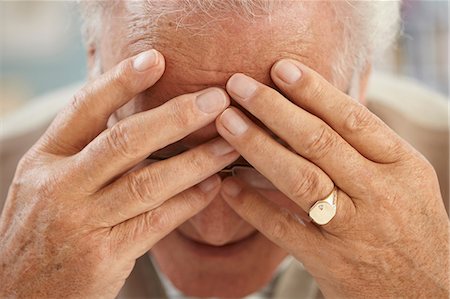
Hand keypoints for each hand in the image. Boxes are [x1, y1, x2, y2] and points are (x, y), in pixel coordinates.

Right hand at [0, 50, 237, 297]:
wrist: (21, 296)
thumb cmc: (41, 235)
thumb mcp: (46, 186)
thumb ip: (83, 156)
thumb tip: (137, 122)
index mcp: (44, 161)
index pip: (84, 110)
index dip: (121, 82)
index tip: (157, 60)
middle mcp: (59, 186)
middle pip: (123, 140)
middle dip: (175, 117)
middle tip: (216, 99)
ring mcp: (81, 222)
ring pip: (147, 182)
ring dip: (195, 161)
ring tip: (229, 144)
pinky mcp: (103, 256)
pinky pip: (156, 222)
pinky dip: (188, 202)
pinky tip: (213, 187)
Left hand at [216, 59, 448, 297]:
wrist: (429, 293)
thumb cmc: (412, 227)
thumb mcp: (405, 180)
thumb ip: (368, 148)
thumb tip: (316, 109)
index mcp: (402, 166)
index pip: (353, 118)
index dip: (313, 90)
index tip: (280, 68)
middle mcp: (379, 194)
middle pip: (319, 141)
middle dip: (274, 109)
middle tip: (238, 85)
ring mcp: (353, 229)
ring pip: (300, 179)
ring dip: (258, 147)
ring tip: (227, 123)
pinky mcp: (329, 262)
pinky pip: (283, 229)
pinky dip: (252, 206)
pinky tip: (227, 186)